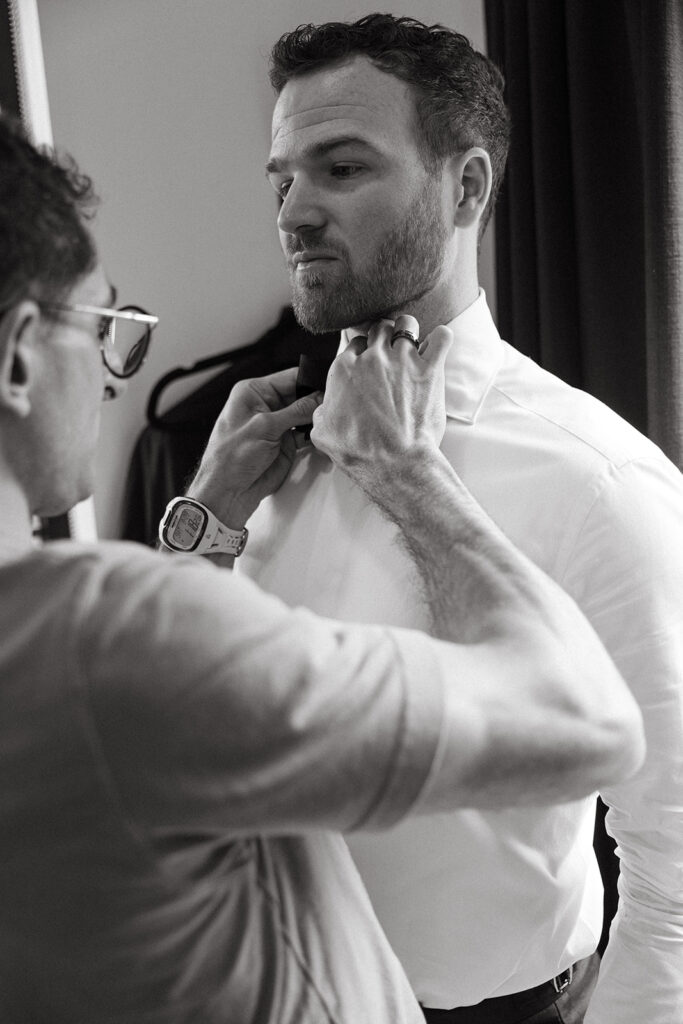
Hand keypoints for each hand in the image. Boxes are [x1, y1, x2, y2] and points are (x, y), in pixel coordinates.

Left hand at [187, 367, 321, 526]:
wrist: (228, 492)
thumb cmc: (230, 457)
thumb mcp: (264, 427)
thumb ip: (295, 411)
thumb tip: (318, 398)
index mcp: (253, 392)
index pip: (290, 377)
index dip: (311, 380)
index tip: (331, 385)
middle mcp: (265, 406)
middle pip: (301, 395)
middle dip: (317, 400)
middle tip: (334, 405)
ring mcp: (276, 426)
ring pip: (305, 415)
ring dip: (317, 418)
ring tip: (330, 420)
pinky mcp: (284, 444)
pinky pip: (305, 434)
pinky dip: (315, 435)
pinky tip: (323, 434)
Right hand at [310, 317, 452, 485]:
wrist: (394, 463)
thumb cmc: (359, 452)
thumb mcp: (323, 434)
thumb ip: (320, 413)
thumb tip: (323, 409)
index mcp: (344, 369)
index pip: (354, 344)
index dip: (363, 353)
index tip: (369, 364)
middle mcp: (372, 358)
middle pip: (379, 329)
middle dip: (384, 337)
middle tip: (391, 353)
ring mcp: (402, 360)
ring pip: (406, 324)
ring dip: (408, 332)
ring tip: (413, 345)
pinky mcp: (429, 370)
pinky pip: (441, 338)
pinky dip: (440, 339)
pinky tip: (437, 348)